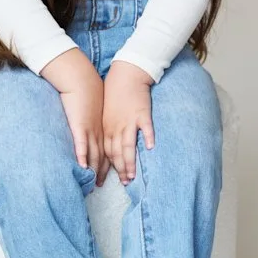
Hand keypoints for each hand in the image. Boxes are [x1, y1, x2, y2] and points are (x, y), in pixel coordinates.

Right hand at [58, 68, 107, 182]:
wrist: (81, 80)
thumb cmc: (87, 94)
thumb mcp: (95, 110)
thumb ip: (93, 122)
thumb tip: (90, 130)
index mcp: (104, 129)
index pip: (108, 152)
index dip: (109, 165)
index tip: (109, 177)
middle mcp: (99, 132)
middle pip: (103, 156)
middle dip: (103, 173)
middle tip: (101, 186)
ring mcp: (90, 130)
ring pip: (94, 154)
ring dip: (95, 170)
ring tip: (94, 183)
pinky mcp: (80, 126)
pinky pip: (82, 144)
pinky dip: (82, 156)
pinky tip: (82, 166)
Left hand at [102, 60, 155, 184]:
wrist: (126, 74)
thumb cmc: (115, 93)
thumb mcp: (106, 113)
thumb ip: (109, 129)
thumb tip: (111, 145)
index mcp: (107, 127)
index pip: (107, 151)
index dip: (109, 167)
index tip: (110, 179)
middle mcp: (116, 126)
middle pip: (116, 152)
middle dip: (120, 169)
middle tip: (124, 183)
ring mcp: (129, 120)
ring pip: (128, 145)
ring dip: (130, 162)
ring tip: (132, 176)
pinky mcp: (142, 112)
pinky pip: (146, 127)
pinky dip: (148, 137)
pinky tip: (151, 148)